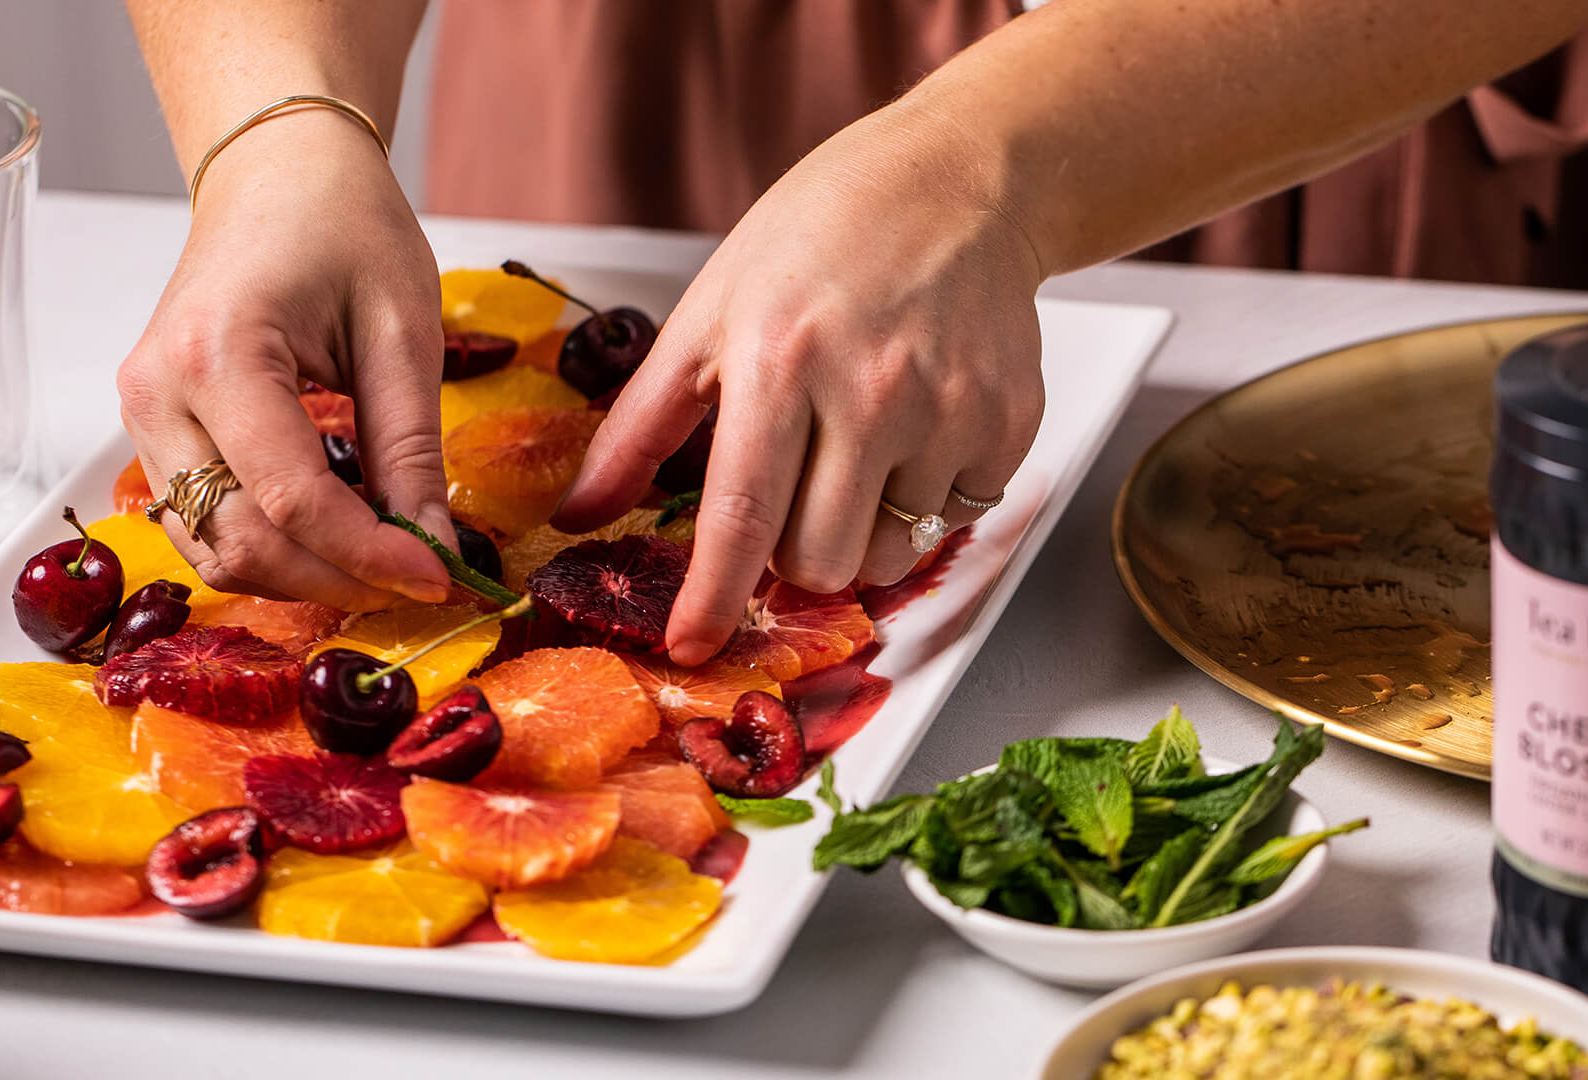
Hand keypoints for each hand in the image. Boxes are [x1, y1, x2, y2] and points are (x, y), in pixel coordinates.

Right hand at [116, 114, 451, 608]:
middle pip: (240, 542)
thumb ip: (411, 449)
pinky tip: (335, 531)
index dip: (370, 557)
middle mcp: (157, 395)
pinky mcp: (151, 431)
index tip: (441, 579)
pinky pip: (202, 523)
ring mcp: (140, 417)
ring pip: (213, 549)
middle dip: (336, 578)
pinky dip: (270, 547)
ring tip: (382, 557)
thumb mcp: (403, 330)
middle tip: (418, 577)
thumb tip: (432, 550)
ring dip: (300, 574)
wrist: (277, 174)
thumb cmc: (343, 226)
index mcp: (217, 356)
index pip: (293, 501)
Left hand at [554, 106, 1047, 664]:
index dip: (713, 597)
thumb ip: (640, 425)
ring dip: (862, 535)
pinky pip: (956, 521)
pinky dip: (927, 502)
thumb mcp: (709, 312)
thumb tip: (578, 514)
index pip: (742, 515)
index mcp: (780, 359)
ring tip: (858, 456)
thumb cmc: (818, 240)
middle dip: (791, 558)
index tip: (693, 646)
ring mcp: (951, 410)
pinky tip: (916, 433)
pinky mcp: (1010, 423)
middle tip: (791, 499)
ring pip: (891, 557)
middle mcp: (872, 391)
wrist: (954, 186)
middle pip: (820, 560)